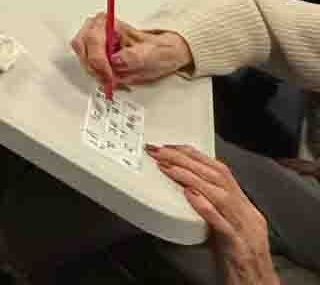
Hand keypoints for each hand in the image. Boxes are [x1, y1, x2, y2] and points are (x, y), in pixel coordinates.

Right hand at [70, 12, 190, 91]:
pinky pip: (88, 66)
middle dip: (96, 67)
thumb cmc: (156, 49)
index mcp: (108, 22)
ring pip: (83, 59)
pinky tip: (113, 78)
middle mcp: (95, 29)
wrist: (160, 54)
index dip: (98, 59)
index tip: (110, 74)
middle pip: (82, 48)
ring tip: (116, 79)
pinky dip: (99, 76)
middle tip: (112, 79)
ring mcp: (91, 42)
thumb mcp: (151, 52)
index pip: (93, 39)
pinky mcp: (92, 53)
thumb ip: (134, 56)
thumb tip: (116, 60)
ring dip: (98, 73)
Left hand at [146, 145, 278, 284]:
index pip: (221, 171)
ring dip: (191, 178)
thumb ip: (211, 208)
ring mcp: (245, 230)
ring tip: (168, 167)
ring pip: (221, 196)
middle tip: (160, 152)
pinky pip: (223, 225)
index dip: (195, 156)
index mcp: (244, 207)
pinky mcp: (239, 248)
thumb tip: (185, 188)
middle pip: (219, 178)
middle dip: (187, 161)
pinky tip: (190, 195)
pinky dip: (206, 207)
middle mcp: (248, 214)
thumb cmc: (238, 260)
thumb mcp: (225, 227)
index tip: (171, 147)